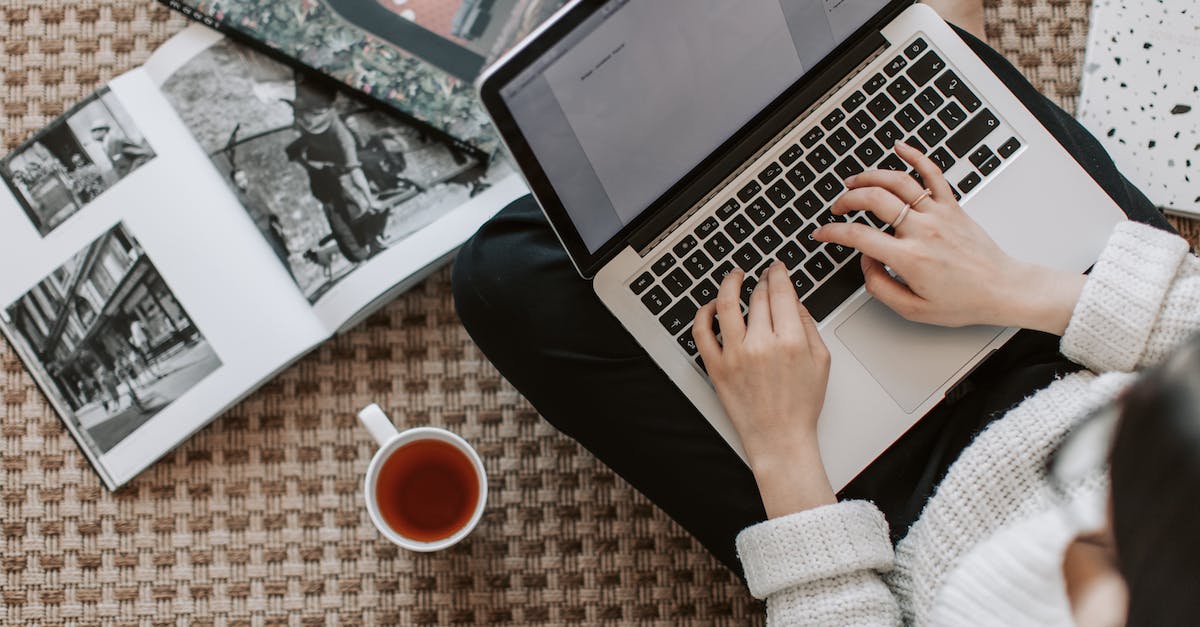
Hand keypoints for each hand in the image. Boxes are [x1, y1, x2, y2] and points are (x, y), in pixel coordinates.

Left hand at [693, 262, 835, 516]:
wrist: (780, 439)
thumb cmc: (801, 405)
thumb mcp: (821, 361)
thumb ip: (808, 326)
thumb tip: (794, 301)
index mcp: (791, 341)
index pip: (781, 292)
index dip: (778, 274)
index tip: (777, 268)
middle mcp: (761, 344)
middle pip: (758, 297)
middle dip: (761, 280)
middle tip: (762, 275)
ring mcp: (735, 355)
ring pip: (727, 305)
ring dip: (730, 284)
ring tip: (734, 276)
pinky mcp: (716, 367)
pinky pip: (702, 332)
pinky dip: (704, 313)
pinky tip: (712, 306)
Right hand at [813, 141, 1084, 334]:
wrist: (1003, 289)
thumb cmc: (964, 301)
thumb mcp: (913, 310)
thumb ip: (880, 287)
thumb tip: (866, 262)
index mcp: (910, 258)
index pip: (859, 237)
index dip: (832, 232)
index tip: (822, 233)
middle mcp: (923, 230)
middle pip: (874, 200)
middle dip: (847, 200)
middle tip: (837, 208)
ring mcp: (939, 214)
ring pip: (898, 181)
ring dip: (870, 177)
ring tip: (854, 181)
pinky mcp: (953, 206)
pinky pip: (932, 173)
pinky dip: (915, 156)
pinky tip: (900, 147)